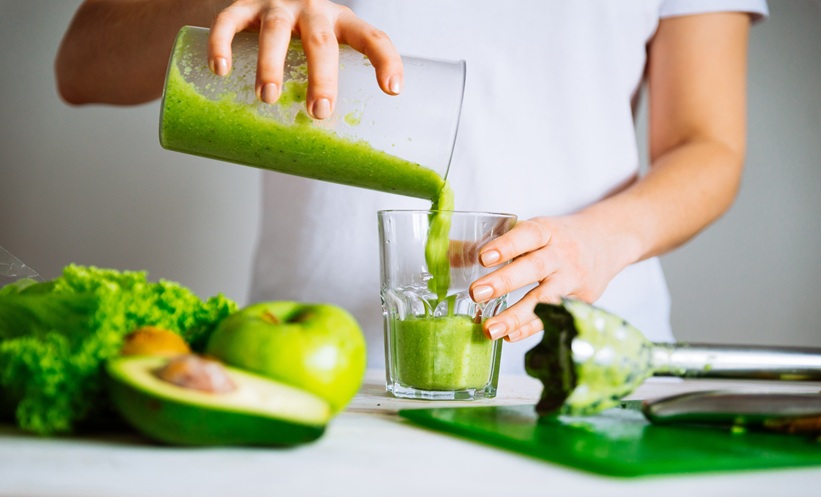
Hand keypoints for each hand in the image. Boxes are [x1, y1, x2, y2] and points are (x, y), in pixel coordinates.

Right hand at [207, 0, 402, 117]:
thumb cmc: (304, 37)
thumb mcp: (327, 51)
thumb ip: (332, 87)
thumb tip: (333, 157)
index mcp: (342, 23)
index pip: (372, 37)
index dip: (386, 61)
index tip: (392, 90)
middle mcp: (313, 10)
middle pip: (321, 42)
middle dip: (322, 78)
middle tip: (318, 112)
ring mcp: (277, 5)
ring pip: (276, 31)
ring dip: (271, 65)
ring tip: (267, 97)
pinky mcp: (243, 4)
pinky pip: (230, 20)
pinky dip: (222, 44)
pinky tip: (220, 69)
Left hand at [468, 214, 632, 342]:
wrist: (608, 241)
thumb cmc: (557, 238)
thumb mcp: (531, 232)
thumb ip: (492, 244)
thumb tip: (445, 253)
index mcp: (547, 231)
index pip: (527, 235)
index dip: (506, 246)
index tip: (482, 257)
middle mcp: (562, 254)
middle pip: (534, 267)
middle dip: (504, 281)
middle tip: (476, 293)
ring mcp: (573, 279)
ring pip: (546, 298)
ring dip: (516, 315)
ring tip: (489, 329)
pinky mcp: (581, 301)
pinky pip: (555, 317)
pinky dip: (532, 328)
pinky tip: (510, 336)